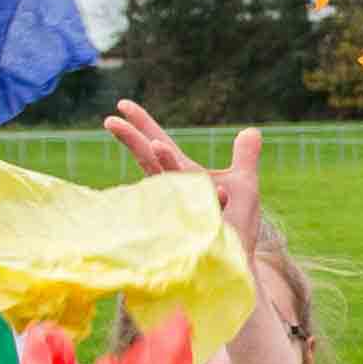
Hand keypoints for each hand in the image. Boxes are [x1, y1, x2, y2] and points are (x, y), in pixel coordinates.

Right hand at [108, 102, 263, 252]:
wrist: (240, 260)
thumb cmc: (237, 225)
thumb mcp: (245, 184)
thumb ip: (245, 157)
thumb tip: (252, 131)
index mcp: (184, 175)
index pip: (158, 145)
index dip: (142, 125)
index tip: (123, 103)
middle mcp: (179, 189)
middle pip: (151, 160)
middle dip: (134, 140)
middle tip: (110, 120)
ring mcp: (186, 208)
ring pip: (171, 182)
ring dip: (166, 164)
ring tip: (156, 144)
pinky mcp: (200, 228)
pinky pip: (203, 209)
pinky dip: (210, 199)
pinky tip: (218, 192)